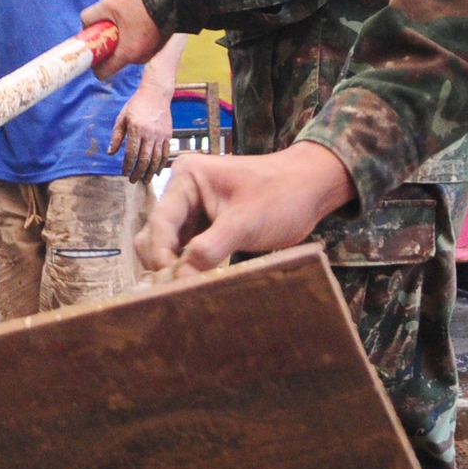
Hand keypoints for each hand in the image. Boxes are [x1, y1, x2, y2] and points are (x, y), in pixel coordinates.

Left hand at [82, 0, 168, 77]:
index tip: (94, 49)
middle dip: (109, 46)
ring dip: (123, 40)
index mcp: (127, 53)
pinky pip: (140, 46)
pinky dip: (135, 37)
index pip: (103, 73)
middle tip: (109, 26)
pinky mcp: (159, 45)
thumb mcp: (107, 4)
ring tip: (126, 19)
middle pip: (116, 60)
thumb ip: (90, 17)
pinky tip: (138, 19)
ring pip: (128, 52)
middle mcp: (140, 58)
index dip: (94, 63)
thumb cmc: (139, 0)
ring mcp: (152, 53)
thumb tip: (84, 27)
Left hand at [108, 88, 174, 182]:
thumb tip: (111, 153)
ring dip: (150, 172)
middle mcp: (150, 133)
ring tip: (145, 180)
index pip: (131, 153)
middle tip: (133, 181)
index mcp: (136, 129)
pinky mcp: (169, 135)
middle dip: (138, 172)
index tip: (124, 173)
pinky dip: (162, 164)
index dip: (127, 165)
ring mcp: (161, 135)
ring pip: (156, 159)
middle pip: (144, 159)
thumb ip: (117, 136)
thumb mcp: (122, 117)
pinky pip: (166, 154)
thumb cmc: (136, 105)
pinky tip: (157, 172)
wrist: (156, 94)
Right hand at [142, 143, 356, 274]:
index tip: (171, 283)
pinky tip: (195, 282)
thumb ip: (209, 249)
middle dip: (163, 261)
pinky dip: (187, 266)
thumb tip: (180, 279)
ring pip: (168, 244)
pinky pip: (186, 249)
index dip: (162, 254)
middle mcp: (183, 191)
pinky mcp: (204, 226)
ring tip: (185, 289)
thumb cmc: (281, 196)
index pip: (160, 220)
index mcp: (187, 178)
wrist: (311, 189)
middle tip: (176, 290)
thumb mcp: (245, 222)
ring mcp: (193, 209)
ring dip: (174, 266)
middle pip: (155, 233)